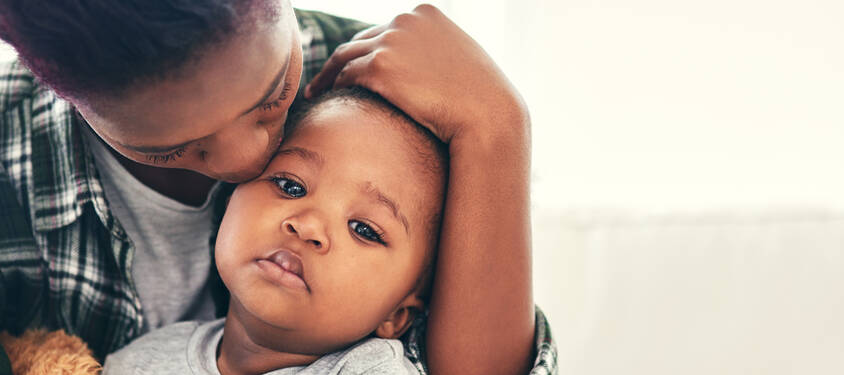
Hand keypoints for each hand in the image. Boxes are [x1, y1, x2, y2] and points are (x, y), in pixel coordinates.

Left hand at [305, 4, 527, 143]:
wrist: (487, 114)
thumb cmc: (480, 97)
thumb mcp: (461, 59)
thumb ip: (436, 52)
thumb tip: (419, 67)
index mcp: (425, 13)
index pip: (386, 29)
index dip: (370, 49)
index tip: (356, 66)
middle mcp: (405, 20)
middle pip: (362, 39)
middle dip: (346, 59)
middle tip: (329, 79)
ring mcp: (391, 41)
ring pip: (345, 55)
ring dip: (329, 73)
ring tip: (317, 90)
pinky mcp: (379, 66)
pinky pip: (346, 74)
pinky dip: (334, 85)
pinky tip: (328, 98)